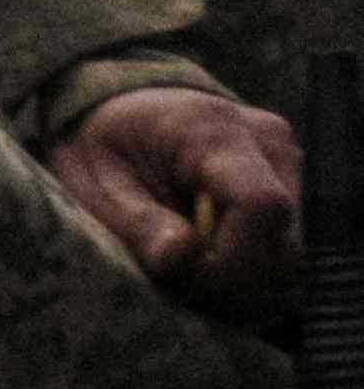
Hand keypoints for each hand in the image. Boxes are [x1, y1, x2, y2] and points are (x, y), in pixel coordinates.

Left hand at [55, 83, 301, 309]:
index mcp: (213, 130)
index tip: (190, 277)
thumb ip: (137, 222)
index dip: (235, 259)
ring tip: (197, 265)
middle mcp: (268, 141)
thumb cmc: (106, 145)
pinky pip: (291, 246)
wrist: (125, 110)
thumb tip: (182, 258)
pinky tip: (217, 257)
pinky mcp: (296, 184)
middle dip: (238, 277)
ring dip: (248, 276)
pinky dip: (257, 266)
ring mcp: (290, 162)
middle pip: (287, 239)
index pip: (261, 204)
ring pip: (295, 252)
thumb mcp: (93, 182)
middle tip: (186, 278)